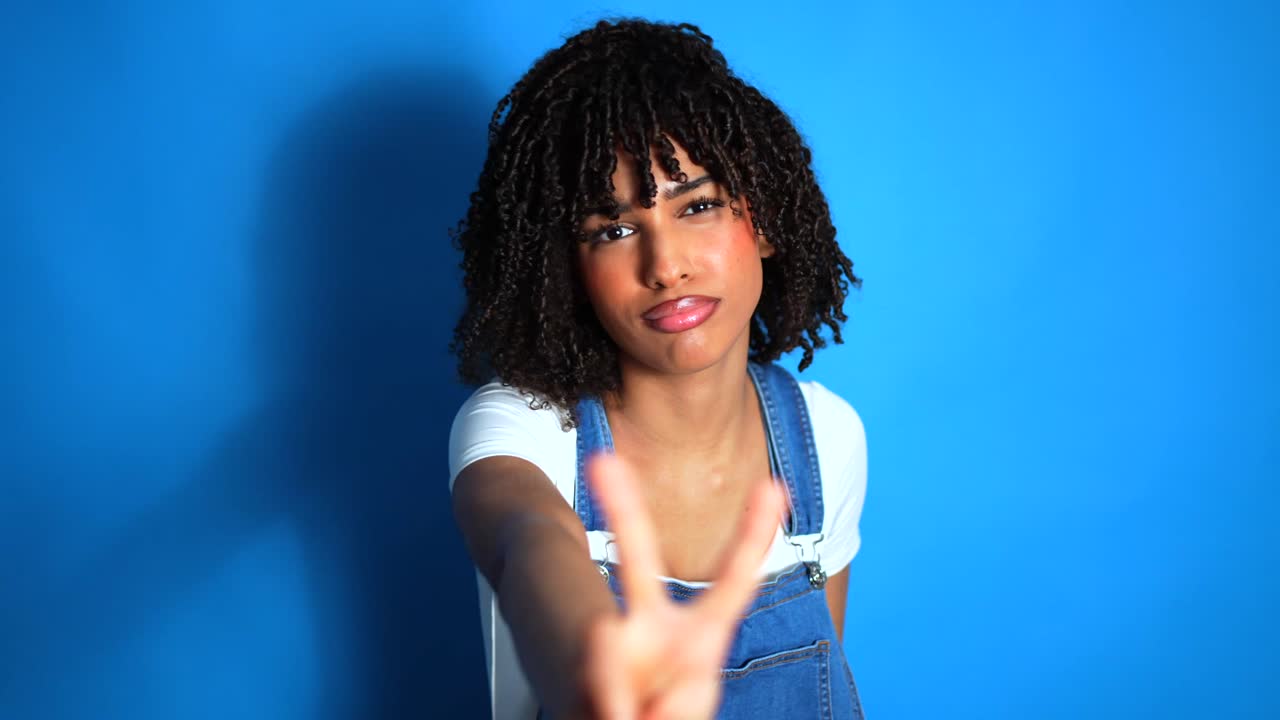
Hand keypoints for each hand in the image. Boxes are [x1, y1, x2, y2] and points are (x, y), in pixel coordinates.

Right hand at [575, 453, 785, 719]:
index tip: (774, 487)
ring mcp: (610, 650)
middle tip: (604, 460)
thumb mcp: (687, 709)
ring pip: (604, 655)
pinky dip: (611, 715)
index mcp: (699, 637)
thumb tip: (616, 673)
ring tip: (634, 718)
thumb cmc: (664, 716)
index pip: (734, 582)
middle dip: (622, 507)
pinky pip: (596, 698)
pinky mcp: (574, 681)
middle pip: (636, 559)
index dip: (753, 536)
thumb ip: (675, 697)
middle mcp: (652, 631)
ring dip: (625, 704)